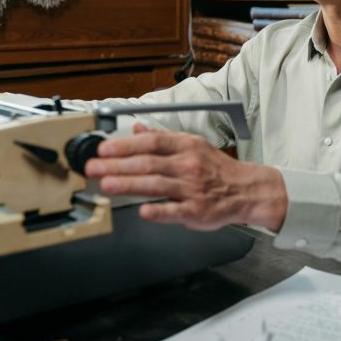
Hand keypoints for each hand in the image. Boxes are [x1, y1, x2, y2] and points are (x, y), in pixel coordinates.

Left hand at [84, 124, 286, 231]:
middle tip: (93, 168)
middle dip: (117, 165)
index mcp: (185, 146)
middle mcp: (187, 165)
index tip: (103, 149)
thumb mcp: (191, 145)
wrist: (246, 190)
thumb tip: (135, 129)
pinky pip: (175, 211)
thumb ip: (162, 139)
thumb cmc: (216, 168)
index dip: (124, 146)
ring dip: (128, 184)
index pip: (150, 143)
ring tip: (106, 185)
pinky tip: (143, 211)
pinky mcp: (196, 211)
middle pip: (147, 163)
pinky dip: (159, 211)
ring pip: (155, 185)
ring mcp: (191, 189)